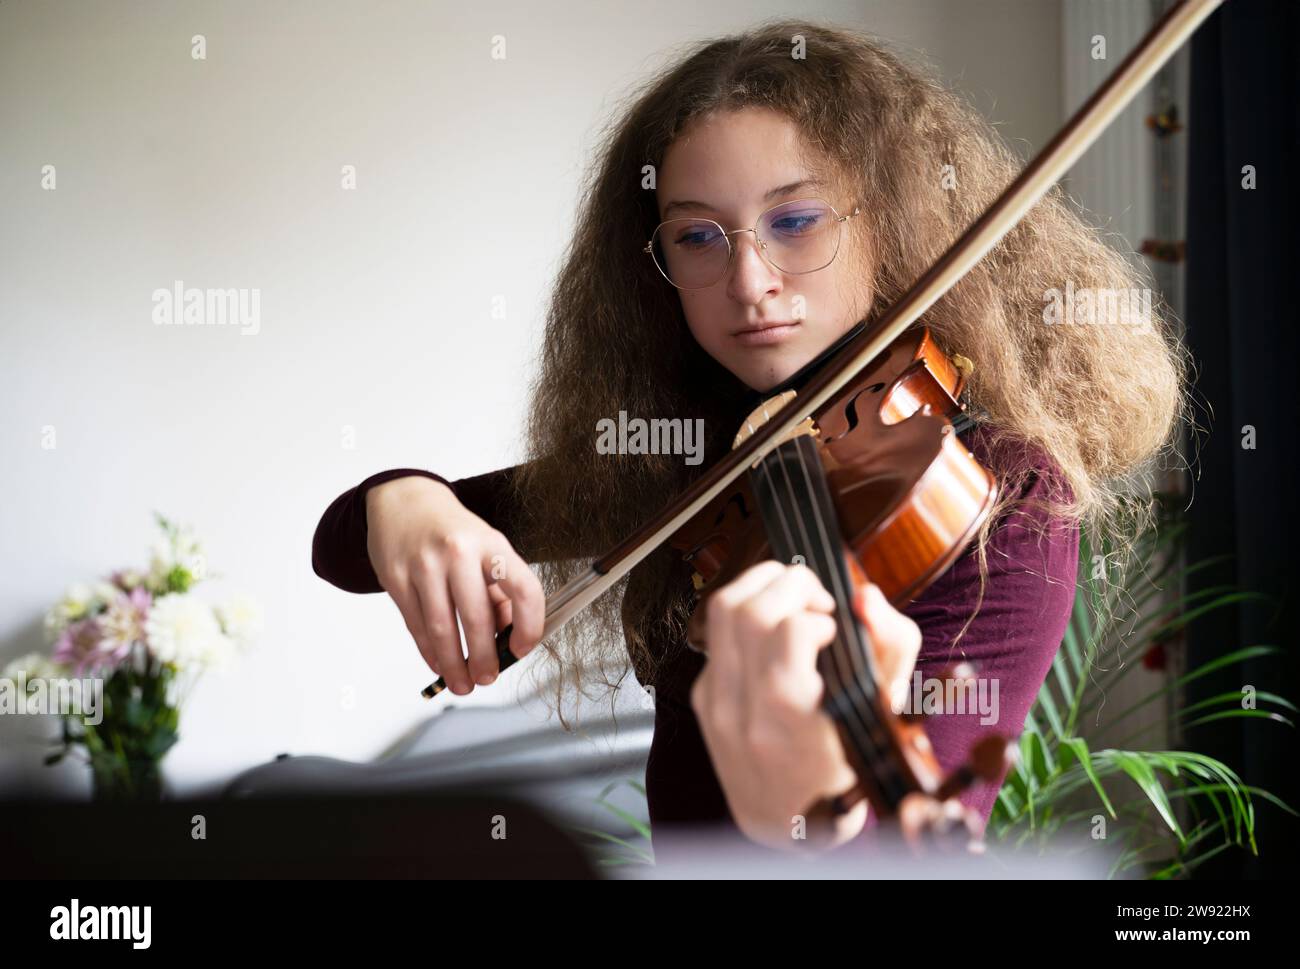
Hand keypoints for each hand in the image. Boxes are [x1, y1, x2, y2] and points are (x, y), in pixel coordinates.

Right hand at [364, 475, 543, 694]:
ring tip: (463, 683)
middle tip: (488, 678)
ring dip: (454, 664)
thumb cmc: (453, 531)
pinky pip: (416, 625)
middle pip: (477, 617)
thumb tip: (508, 637)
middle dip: (485, 658)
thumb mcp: (487, 548)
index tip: (522, 648)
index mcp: (492, 544)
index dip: (529, 625)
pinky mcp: (396, 578)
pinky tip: (440, 663)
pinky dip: (430, 652)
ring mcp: (424, 565)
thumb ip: (501, 592)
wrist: (404, 501)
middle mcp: (458, 552)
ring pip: (442, 628)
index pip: (523, 589)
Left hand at [690, 560, 922, 852]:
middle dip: (789, 583)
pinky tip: (772, 629)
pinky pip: (716, 635)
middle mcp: (743, 709)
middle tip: (816, 599)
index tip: (834, 628)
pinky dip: (747, 615)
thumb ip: (891, 645)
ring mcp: (716, 703)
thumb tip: (865, 596)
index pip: (789, 631)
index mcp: (791, 717)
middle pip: (747, 609)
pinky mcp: (703, 696)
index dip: (817, 615)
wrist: (789, 822)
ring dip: (761, 585)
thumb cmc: (845, 768)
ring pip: (721, 611)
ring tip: (792, 596)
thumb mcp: (886, 713)